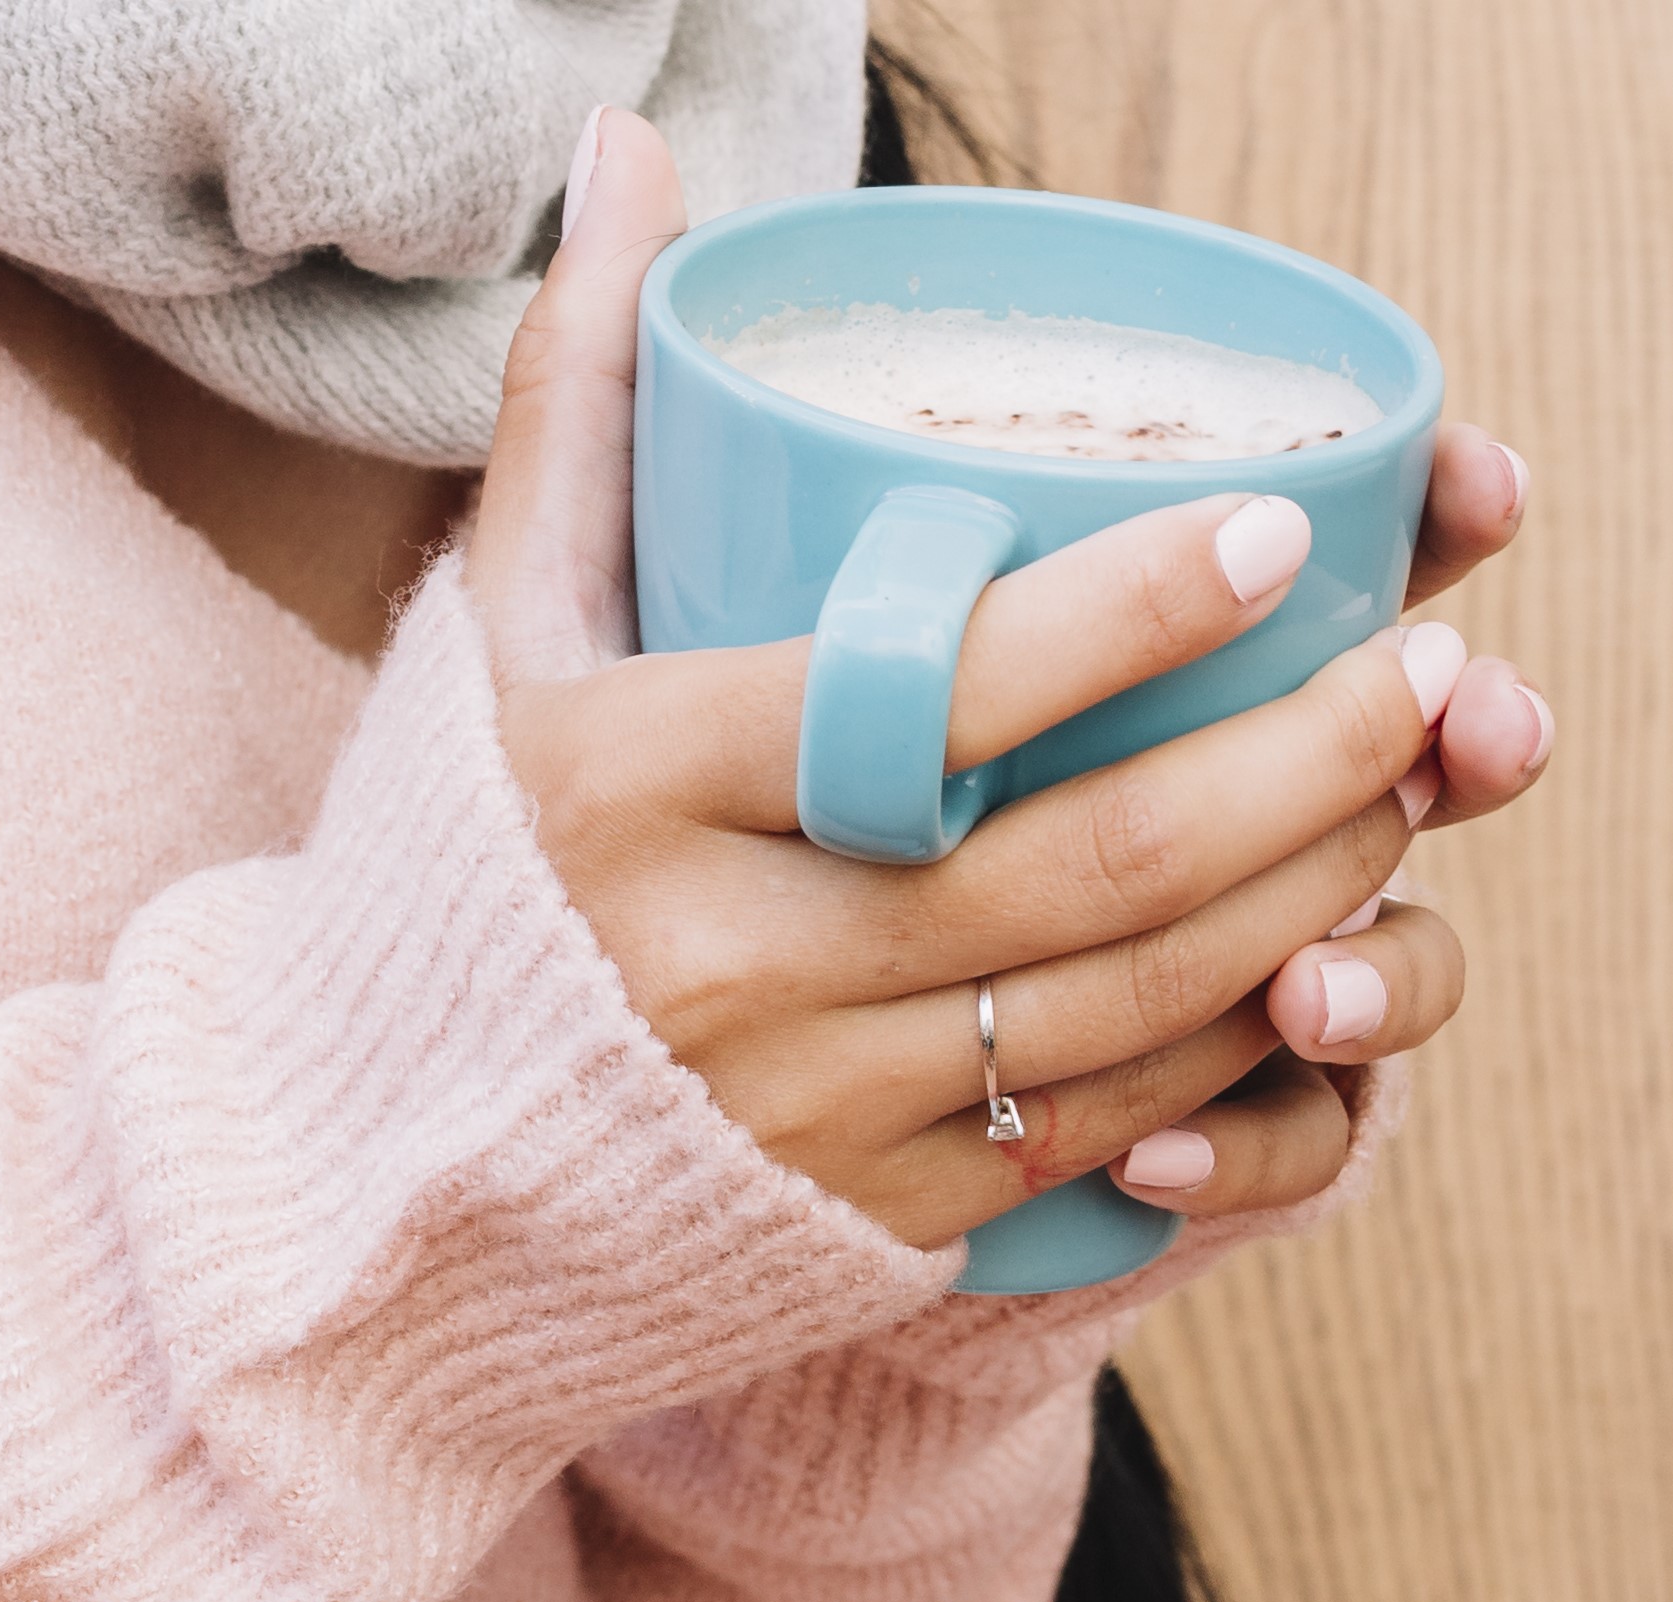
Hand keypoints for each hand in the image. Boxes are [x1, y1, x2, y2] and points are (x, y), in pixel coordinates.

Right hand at [468, 110, 1550, 1245]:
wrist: (411, 1150)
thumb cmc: (479, 855)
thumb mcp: (507, 631)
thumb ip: (572, 400)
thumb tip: (625, 156)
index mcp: (635, 796)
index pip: (927, 693)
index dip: (1133, 608)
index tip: (1278, 521)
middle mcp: (729, 970)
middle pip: (1094, 865)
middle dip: (1309, 761)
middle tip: (1419, 663)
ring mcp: (810, 1113)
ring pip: (1133, 1006)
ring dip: (1312, 891)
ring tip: (1400, 782)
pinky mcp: (873, 1216)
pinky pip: (1107, 1130)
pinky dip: (1238, 1036)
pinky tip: (1302, 944)